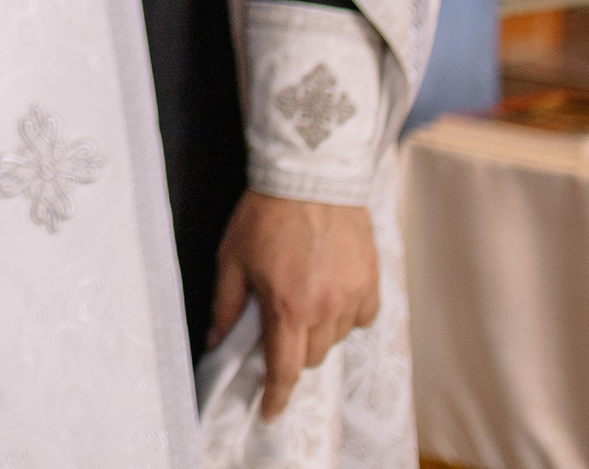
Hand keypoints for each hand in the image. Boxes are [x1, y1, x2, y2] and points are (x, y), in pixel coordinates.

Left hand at [209, 191, 379, 418]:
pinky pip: (361, 316)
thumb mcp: (232, 258)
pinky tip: (328, 294)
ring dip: (317, 333)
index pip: (284, 370)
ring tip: (300, 301)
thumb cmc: (266, 214)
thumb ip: (226, 304)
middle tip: (277, 330)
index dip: (276, 396)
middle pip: (311, 357)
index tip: (270, 411)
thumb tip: (216, 338)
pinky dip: (345, 315)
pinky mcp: (372, 281)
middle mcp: (326, 309)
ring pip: (336, 338)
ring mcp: (353, 295)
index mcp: (289, 308)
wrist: (310, 176)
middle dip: (291, 354)